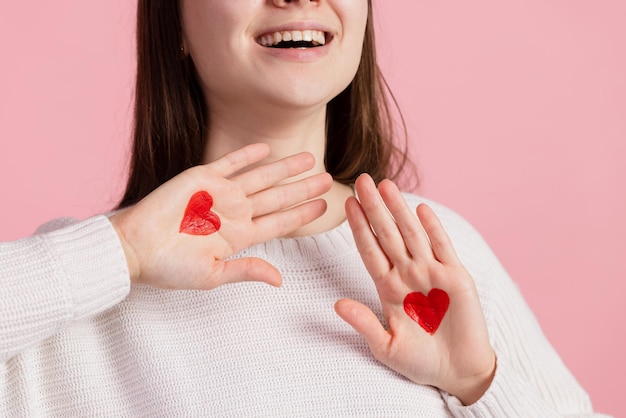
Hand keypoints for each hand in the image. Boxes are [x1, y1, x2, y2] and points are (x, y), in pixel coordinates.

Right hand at [110, 143, 331, 289]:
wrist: (134, 248)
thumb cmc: (169, 267)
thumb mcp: (211, 275)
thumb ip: (246, 270)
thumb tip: (279, 280)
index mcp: (239, 236)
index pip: (280, 223)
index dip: (303, 214)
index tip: (325, 206)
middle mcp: (234, 213)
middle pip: (278, 198)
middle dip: (304, 188)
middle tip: (330, 178)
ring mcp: (219, 194)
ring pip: (261, 177)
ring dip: (284, 168)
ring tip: (310, 158)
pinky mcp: (200, 178)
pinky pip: (229, 163)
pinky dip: (247, 155)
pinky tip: (267, 147)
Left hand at [335, 174, 495, 404]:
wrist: (458, 373)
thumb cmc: (420, 362)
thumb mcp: (386, 346)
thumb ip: (364, 323)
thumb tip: (337, 304)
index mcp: (388, 287)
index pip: (369, 249)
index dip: (359, 227)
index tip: (346, 204)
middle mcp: (408, 274)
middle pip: (387, 234)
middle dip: (374, 207)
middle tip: (361, 180)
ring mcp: (432, 273)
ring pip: (412, 234)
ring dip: (399, 210)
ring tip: (385, 185)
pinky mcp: (456, 278)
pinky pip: (443, 248)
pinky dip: (433, 229)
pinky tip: (421, 210)